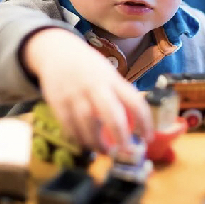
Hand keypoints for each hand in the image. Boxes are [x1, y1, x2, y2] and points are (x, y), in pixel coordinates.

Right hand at [23, 28, 153, 150]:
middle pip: (111, 115)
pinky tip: (85, 143)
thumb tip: (135, 124)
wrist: (56, 51)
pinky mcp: (58, 102)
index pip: (134, 102)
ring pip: (88, 125)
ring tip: (104, 152)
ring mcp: (75, 94)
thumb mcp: (107, 74)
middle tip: (126, 152)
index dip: (144, 122)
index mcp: (112, 80)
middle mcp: (95, 86)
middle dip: (121, 137)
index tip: (148, 138)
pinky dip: (78, 139)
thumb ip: (119, 95)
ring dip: (97, 143)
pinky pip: (69, 126)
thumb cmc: (88, 67)